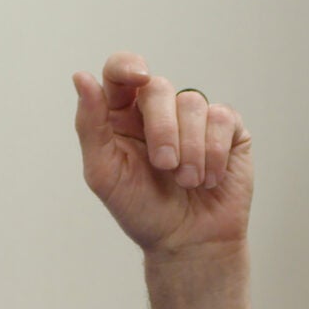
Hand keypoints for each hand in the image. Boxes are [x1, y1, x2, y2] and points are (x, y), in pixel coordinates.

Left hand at [72, 53, 252, 257]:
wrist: (188, 243)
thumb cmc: (142, 210)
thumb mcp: (104, 173)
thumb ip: (90, 125)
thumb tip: (81, 77)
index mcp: (121, 115)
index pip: (119, 71)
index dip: (128, 66)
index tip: (139, 78)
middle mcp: (157, 111)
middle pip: (158, 88)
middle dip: (162, 129)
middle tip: (165, 166)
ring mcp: (194, 118)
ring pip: (192, 103)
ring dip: (190, 149)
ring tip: (187, 182)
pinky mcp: (227, 129)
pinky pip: (222, 117)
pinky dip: (214, 152)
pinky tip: (209, 178)